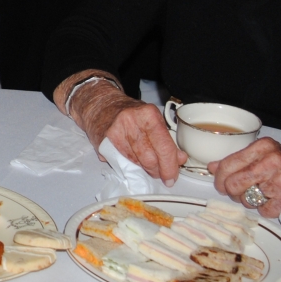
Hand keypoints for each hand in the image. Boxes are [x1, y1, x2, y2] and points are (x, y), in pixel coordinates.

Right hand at [62, 73, 186, 182]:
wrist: (101, 105)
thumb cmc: (130, 113)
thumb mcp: (152, 119)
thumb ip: (166, 139)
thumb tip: (179, 159)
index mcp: (148, 114)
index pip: (164, 146)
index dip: (170, 166)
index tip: (172, 177)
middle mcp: (131, 122)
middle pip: (150, 158)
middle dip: (158, 171)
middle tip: (161, 175)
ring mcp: (116, 132)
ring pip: (136, 162)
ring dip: (144, 169)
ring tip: (147, 167)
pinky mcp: (103, 143)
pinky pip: (121, 162)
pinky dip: (129, 165)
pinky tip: (132, 161)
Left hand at [209, 139, 280, 216]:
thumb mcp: (271, 154)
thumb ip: (242, 160)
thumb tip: (212, 167)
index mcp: (264, 147)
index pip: (227, 165)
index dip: (220, 179)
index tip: (221, 185)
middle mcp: (272, 161)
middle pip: (233, 185)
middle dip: (234, 193)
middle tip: (243, 193)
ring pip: (247, 200)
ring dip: (253, 202)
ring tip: (268, 195)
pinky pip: (265, 212)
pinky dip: (269, 211)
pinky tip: (280, 202)